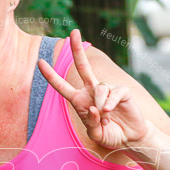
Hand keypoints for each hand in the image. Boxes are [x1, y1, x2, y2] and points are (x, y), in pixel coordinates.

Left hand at [37, 29, 152, 150]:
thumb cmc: (110, 134)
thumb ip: (91, 123)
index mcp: (80, 100)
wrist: (130, 137)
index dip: (51, 75)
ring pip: (99, 88)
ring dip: (100, 105)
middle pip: (83, 66)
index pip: (62, 86)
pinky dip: (110, 103)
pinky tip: (110, 112)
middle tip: (73, 32)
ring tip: (106, 119)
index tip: (40, 62)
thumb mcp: (95, 134)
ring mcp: (108, 89)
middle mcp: (92, 91)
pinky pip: (113, 93)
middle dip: (78, 49)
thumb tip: (93, 108)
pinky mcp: (122, 91)